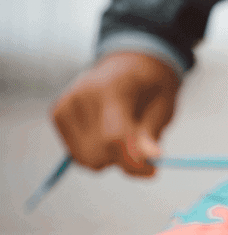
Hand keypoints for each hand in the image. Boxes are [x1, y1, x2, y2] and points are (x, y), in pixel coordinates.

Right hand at [50, 51, 180, 176]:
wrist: (130, 63)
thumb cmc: (151, 86)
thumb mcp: (163, 106)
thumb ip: (151, 133)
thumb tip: (150, 160)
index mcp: (112, 87)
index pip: (114, 136)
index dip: (132, 161)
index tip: (152, 171)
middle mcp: (81, 94)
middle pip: (98, 152)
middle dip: (124, 159)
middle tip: (142, 146)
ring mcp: (65, 104)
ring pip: (86, 158)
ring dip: (110, 157)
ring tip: (124, 132)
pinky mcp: (57, 113)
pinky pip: (78, 154)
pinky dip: (96, 152)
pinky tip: (107, 131)